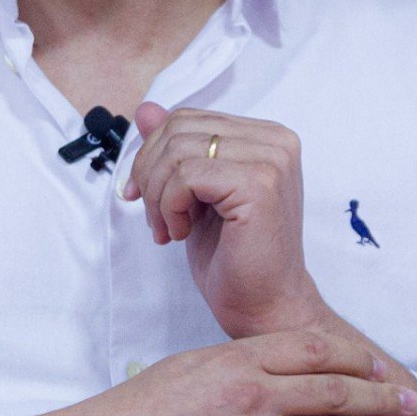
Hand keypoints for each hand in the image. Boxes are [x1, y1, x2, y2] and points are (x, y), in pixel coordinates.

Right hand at [49, 327, 416, 415]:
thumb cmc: (136, 412)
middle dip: (378, 398)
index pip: (313, 350)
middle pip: (333, 391)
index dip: (353, 359)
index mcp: (235, 359)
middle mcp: (251, 395)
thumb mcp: (188, 368)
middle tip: (407, 403)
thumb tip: (273, 373)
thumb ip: (235, 367)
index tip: (375, 367)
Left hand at [123, 103, 325, 337]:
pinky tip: (182, 232)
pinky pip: (187, 175)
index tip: (140, 194)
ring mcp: (272, 160)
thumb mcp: (193, 194)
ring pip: (179, 150)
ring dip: (158, 195)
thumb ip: (175, 149)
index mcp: (265, 137)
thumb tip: (145, 109)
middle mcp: (276, 141)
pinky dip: (170, 206)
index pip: (188, 119)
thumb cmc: (234, 256)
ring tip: (169, 228)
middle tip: (154, 217)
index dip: (153, 154)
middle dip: (150, 174)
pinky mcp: (260, 184)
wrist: (264, 306)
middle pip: (180, 128)